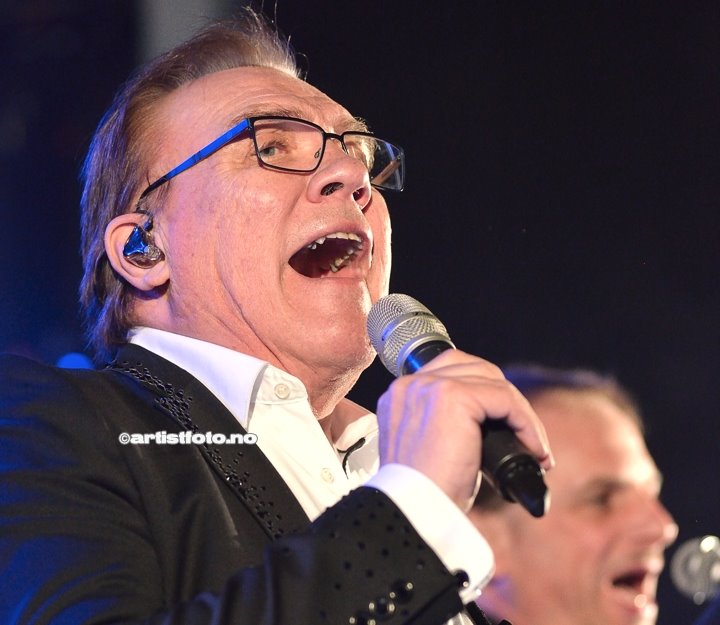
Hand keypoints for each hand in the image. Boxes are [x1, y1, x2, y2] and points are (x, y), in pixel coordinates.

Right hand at [376, 349, 553, 511]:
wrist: (414, 514)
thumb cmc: (425, 495)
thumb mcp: (431, 450)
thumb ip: (445, 426)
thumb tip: (491, 423)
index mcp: (401, 395)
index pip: (451, 371)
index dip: (486, 395)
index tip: (507, 429)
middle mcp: (411, 384)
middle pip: (474, 368)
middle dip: (505, 399)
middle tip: (524, 437)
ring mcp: (429, 386)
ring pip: (494, 382)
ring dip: (521, 413)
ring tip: (534, 447)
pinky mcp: (453, 396)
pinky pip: (505, 398)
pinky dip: (527, 423)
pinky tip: (534, 450)